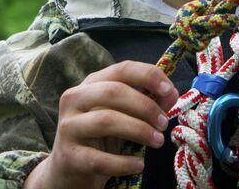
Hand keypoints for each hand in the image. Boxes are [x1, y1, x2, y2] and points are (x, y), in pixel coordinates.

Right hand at [24, 61, 177, 188]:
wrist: (70, 170)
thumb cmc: (101, 136)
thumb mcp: (123, 114)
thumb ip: (146, 101)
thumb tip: (170, 94)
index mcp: (91, 83)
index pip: (122, 69)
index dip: (148, 76)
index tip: (169, 90)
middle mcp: (75, 99)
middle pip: (113, 92)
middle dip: (146, 106)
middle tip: (164, 123)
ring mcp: (68, 127)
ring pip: (107, 120)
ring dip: (139, 130)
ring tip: (158, 141)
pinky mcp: (69, 156)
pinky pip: (100, 158)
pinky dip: (124, 162)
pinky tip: (139, 165)